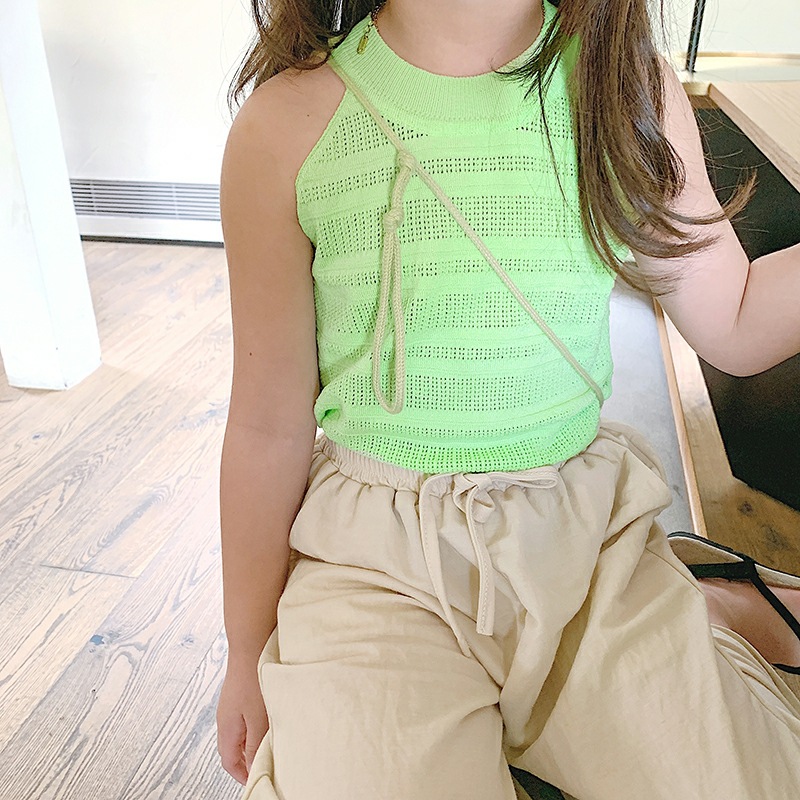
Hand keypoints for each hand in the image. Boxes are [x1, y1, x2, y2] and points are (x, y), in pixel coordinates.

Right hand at [216, 659, 268, 784]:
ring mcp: (231, 705)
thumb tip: (253, 767)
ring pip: (240, 733)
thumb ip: (255, 745)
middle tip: (267, 763)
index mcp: (226, 729)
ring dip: (253, 741)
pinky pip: (245, 718)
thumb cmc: (253, 680)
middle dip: (248, 760)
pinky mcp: (239, 694)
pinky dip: (255, 725)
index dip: (242, 774)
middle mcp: (225, 718)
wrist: (250, 645)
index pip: (229, 762)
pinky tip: (270, 719)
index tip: (257, 778)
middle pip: (233, 748)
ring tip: (272, 742)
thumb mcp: (258, 719)